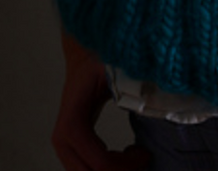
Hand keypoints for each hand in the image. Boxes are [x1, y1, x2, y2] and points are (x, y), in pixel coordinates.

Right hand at [51, 44, 149, 170]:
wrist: (82, 58)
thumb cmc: (99, 63)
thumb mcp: (115, 72)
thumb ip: (131, 88)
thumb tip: (154, 102)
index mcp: (73, 122)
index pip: (100, 162)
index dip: (127, 165)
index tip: (145, 153)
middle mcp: (63, 139)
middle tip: (142, 158)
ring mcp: (64, 146)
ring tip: (135, 156)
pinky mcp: (70, 147)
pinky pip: (87, 170)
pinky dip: (108, 169)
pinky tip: (124, 155)